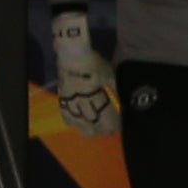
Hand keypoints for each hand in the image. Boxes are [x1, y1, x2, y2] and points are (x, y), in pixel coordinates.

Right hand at [51, 9, 119, 137]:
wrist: (72, 56)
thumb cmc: (95, 65)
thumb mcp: (111, 78)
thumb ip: (116, 93)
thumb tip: (125, 105)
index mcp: (97, 102)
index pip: (108, 123)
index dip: (116, 126)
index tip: (121, 124)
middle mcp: (83, 108)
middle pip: (94, 130)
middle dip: (104, 131)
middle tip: (110, 126)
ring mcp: (71, 106)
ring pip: (81, 128)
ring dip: (91, 129)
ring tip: (97, 126)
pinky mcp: (62, 102)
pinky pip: (68, 120)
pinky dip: (76, 123)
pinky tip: (81, 121)